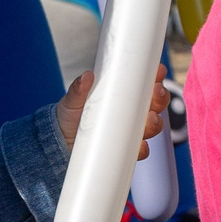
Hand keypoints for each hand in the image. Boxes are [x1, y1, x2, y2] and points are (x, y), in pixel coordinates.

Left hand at [54, 67, 170, 159]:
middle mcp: (131, 113)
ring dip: (156, 122)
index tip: (158, 70)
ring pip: (153, 126)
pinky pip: (140, 150)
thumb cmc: (71, 115)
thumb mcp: (73, 99)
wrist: (60, 141)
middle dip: (160, 98)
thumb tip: (86, 76)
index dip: (156, 76)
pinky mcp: (124, 151)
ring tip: (151, 119)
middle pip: (156, 104)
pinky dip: (143, 149)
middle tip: (156, 92)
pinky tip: (141, 146)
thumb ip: (78, 88)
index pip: (145, 84)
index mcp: (124, 95)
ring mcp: (130, 132)